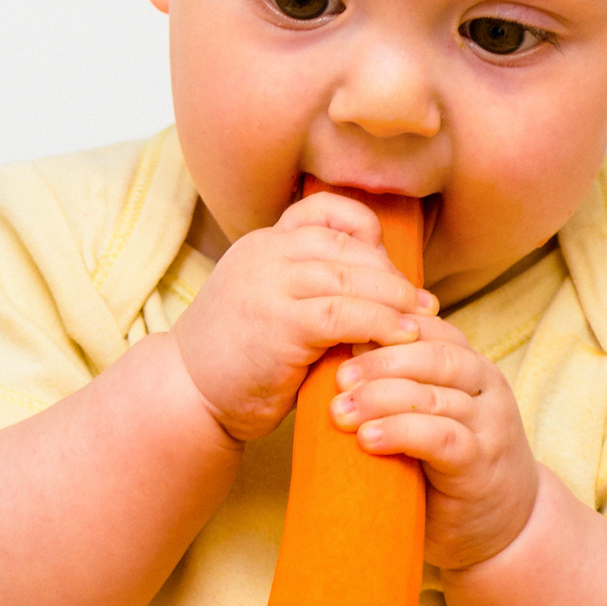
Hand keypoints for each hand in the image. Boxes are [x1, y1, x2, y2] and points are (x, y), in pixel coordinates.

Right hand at [165, 188, 434, 445]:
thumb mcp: (267, 306)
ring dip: (395, 297)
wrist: (184, 395)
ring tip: (422, 319)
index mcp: (261, 244)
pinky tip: (402, 337)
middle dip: (391, 273)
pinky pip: (345, 312)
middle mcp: (264, 253)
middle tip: (420, 302)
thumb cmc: (234, 361)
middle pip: (346, 243)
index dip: (365, 231)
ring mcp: (269, 284)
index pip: (323, 210)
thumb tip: (378, 293)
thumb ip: (307, 289)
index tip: (387, 267)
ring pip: (350, 275)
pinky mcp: (279, 322)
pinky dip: (382, 322)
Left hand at [334, 312, 541, 569]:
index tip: (345, 337)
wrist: (502, 526)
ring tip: (341, 412)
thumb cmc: (450, 466)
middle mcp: (486, 389)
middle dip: (381, 362)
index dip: (388, 329)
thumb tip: (337, 361)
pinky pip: (443, 439)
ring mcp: (490, 426)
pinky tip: (369, 439)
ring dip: (382, 399)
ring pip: (436, 397)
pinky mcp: (481, 464)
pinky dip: (403, 433)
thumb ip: (401, 389)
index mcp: (471, 368)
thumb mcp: (429, 416)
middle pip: (435, 356)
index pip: (431, 330)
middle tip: (338, 377)